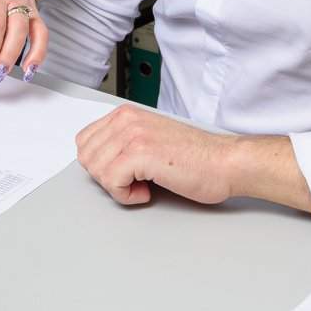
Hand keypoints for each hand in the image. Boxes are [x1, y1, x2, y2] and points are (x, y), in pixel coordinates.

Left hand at [75, 106, 239, 206]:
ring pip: (97, 170)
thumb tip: (97, 161)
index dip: (100, 165)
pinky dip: (127, 196)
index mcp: (126, 114)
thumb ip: (123, 143)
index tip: (123, 172)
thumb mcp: (149, 139)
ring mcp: (133, 135)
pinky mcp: (141, 154)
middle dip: (107, 177)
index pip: (84, 141)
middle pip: (87, 157)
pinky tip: (148, 191)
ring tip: (144, 185)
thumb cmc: (196, 157)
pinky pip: (111, 182)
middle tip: (134, 181)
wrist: (226, 163)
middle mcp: (127, 120)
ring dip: (118, 187)